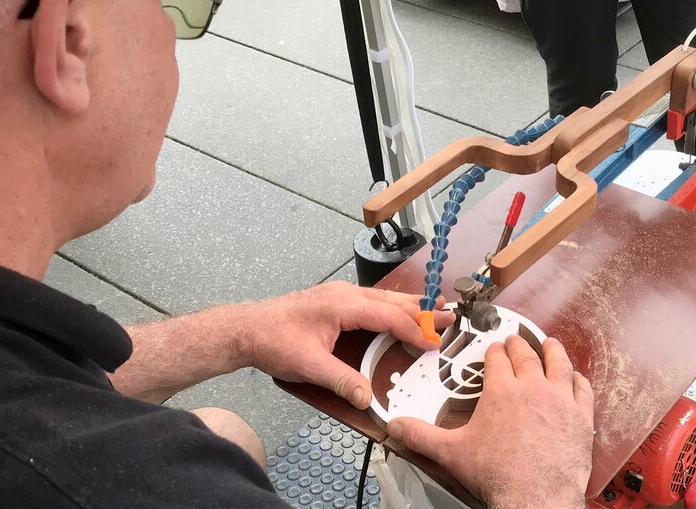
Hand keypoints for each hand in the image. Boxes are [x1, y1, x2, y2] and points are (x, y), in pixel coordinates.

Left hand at [238, 281, 455, 408]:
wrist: (245, 328)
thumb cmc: (273, 341)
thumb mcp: (309, 366)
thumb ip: (342, 382)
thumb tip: (367, 400)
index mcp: (343, 305)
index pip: (389, 317)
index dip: (414, 330)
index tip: (433, 342)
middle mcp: (344, 294)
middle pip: (392, 301)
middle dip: (422, 310)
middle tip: (449, 317)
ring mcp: (339, 294)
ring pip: (383, 298)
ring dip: (409, 306)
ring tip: (435, 309)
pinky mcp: (334, 300)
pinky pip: (372, 301)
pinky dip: (392, 307)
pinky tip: (399, 313)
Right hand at [387, 335, 593, 507]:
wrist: (535, 496)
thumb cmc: (496, 473)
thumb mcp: (452, 453)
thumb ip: (421, 436)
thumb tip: (396, 427)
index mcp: (501, 391)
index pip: (498, 360)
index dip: (495, 352)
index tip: (494, 349)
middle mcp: (532, 387)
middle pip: (526, 356)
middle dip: (519, 346)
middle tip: (515, 341)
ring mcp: (560, 400)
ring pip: (559, 364)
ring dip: (553, 351)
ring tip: (550, 343)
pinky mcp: (580, 417)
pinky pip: (582, 389)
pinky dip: (578, 380)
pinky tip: (576, 377)